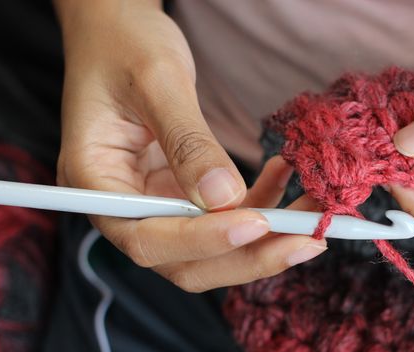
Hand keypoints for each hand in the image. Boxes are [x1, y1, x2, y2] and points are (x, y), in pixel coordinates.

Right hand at [54, 0, 325, 290]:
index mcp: (96, 185)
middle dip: (248, 256)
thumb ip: (188, 142)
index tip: (256, 225)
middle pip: (183, 260)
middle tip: (307, 241)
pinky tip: (285, 178)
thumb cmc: (125, 44)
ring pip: (211, 248)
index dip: (203, 241)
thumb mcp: (158, 82)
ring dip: (266, 239)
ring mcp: (154, 203)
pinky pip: (225, 214)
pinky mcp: (181, 192)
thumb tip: (224, 198)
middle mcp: (124, 206)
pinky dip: (261, 204)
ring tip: (316, 215)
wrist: (120, 29)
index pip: (146, 237)